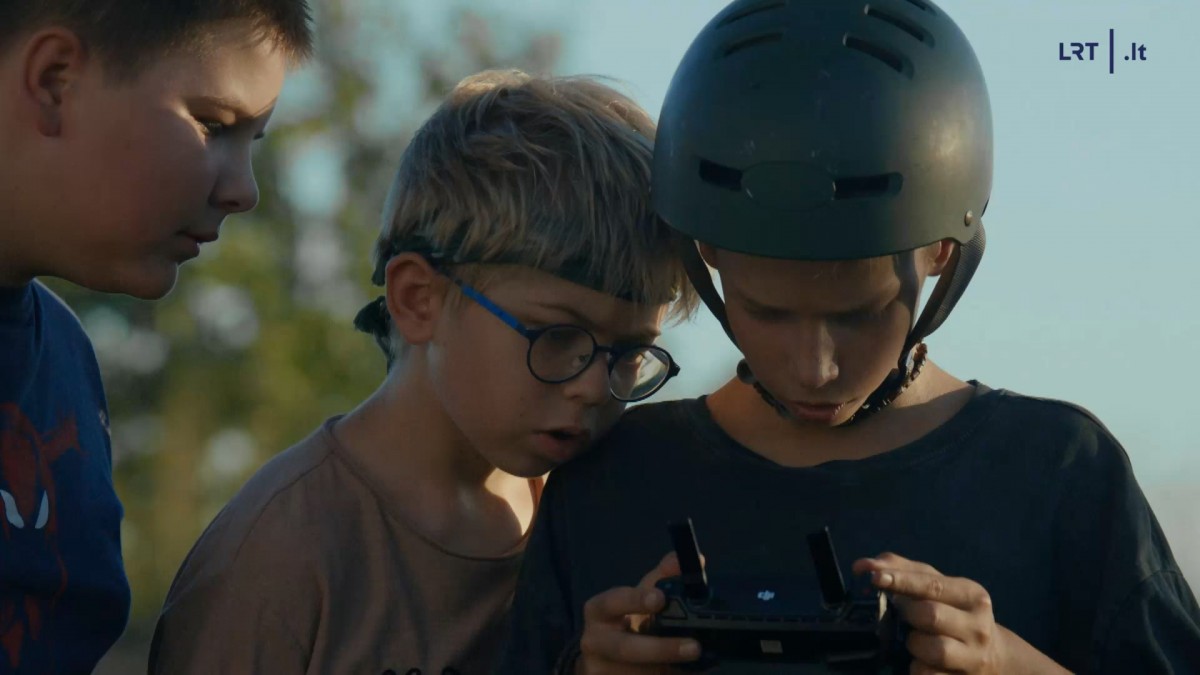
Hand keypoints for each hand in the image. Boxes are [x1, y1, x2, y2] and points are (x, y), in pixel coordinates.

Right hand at [575, 551, 703, 673]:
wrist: (603, 656)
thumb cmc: (627, 618)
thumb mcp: (641, 596)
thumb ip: (665, 577)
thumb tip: (697, 558)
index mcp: (598, 610)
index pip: (614, 601)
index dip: (636, 599)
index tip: (661, 598)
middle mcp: (592, 640)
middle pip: (624, 648)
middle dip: (660, 649)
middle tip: (694, 647)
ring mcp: (597, 668)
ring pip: (633, 673)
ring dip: (663, 670)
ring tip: (691, 666)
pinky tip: (676, 674)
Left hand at [853, 553, 1070, 674]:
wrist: (992, 656)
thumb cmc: (953, 613)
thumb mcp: (936, 587)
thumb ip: (901, 570)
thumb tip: (862, 565)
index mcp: (971, 595)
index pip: (932, 585)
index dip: (901, 580)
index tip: (875, 577)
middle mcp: (978, 625)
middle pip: (930, 615)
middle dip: (907, 614)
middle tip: (901, 615)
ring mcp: (975, 657)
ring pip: (934, 648)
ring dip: (913, 644)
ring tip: (914, 640)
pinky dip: (916, 668)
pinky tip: (920, 661)